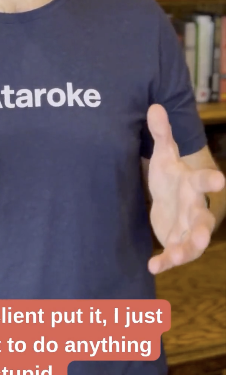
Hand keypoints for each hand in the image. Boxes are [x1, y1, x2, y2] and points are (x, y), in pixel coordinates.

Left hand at [145, 104, 224, 274]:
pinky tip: (153, 267)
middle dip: (202, 229)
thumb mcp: (164, 155)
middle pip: (202, 218)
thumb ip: (161, 134)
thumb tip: (154, 106)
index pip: (203, 180)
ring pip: (191, 242)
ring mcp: (187, 228)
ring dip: (185, 251)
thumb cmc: (170, 175)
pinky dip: (165, 262)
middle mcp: (195, 208)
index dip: (211, 180)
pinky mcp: (177, 243)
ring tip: (176, 258)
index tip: (222, 180)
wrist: (169, 198)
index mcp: (192, 183)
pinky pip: (173, 255)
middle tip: (201, 237)